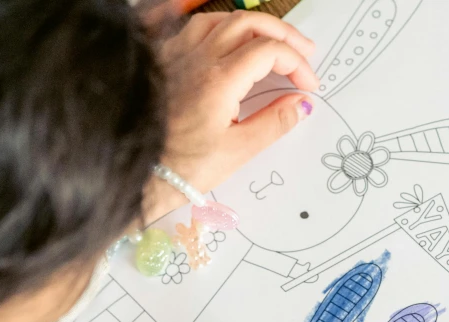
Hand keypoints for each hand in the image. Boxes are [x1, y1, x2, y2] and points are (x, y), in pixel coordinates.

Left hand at [146, 11, 317, 217]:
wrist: (141, 175)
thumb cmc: (183, 168)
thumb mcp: (237, 151)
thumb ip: (273, 123)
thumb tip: (301, 104)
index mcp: (220, 80)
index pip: (270, 51)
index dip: (297, 64)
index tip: (308, 85)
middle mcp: (198, 58)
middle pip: (250, 24)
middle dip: (283, 35)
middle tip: (304, 52)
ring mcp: (178, 56)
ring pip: (222, 19)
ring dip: (253, 26)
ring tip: (271, 42)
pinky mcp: (164, 62)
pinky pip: (194, 28)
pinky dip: (220, 27)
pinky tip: (227, 40)